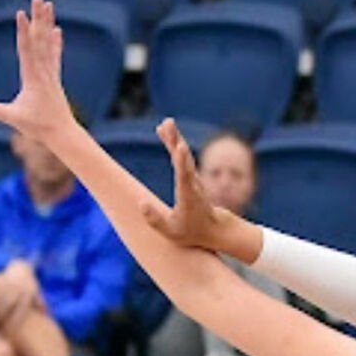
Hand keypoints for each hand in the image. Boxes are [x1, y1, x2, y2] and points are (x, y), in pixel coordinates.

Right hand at [0, 0, 77, 143]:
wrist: (63, 134)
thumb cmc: (39, 127)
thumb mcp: (14, 118)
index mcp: (33, 77)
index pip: (27, 49)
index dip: (23, 31)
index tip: (21, 13)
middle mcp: (44, 71)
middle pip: (40, 39)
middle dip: (38, 18)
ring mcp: (50, 74)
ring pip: (48, 43)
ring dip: (47, 24)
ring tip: (48, 5)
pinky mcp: (54, 78)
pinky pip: (54, 55)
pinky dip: (54, 42)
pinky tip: (57, 30)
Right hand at [138, 118, 229, 250]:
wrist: (214, 229)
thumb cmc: (191, 232)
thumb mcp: (171, 232)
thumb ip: (155, 220)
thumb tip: (141, 204)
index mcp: (188, 197)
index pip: (185, 177)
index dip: (182, 162)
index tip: (180, 147)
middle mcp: (193, 184)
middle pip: (184, 160)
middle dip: (176, 142)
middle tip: (170, 124)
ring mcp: (193, 178)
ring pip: (183, 155)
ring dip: (174, 138)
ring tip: (165, 123)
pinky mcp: (190, 175)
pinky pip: (181, 156)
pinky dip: (172, 143)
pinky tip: (163, 130)